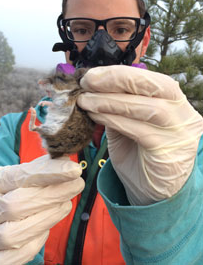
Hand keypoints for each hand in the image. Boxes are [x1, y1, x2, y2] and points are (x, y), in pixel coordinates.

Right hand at [0, 155, 83, 264]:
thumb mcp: (16, 176)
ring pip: (14, 234)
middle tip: (77, 185)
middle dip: (54, 195)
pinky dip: (35, 243)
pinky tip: (45, 229)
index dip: (49, 172)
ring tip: (65, 205)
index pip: (20, 175)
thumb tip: (68, 163)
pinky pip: (15, 257)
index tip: (74, 169)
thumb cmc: (7, 191)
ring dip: (48, 218)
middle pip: (18, 205)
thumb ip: (39, 170)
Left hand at [77, 65, 202, 204]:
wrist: (154, 196)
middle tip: (87, 82)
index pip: (151, 79)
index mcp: (176, 103)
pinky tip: (95, 115)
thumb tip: (93, 89)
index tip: (92, 74)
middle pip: (153, 86)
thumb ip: (119, 108)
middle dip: (116, 80)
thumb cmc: (141, 157)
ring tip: (85, 100)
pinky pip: (138, 130)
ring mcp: (179, 133)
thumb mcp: (129, 126)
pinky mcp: (168, 152)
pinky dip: (113, 120)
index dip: (120, 73)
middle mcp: (184, 115)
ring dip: (109, 101)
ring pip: (144, 107)